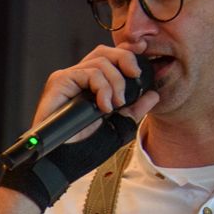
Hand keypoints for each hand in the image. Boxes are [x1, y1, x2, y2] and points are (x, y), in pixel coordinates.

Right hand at [30, 45, 160, 138]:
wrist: (62, 161)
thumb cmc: (83, 148)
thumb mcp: (117, 127)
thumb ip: (134, 110)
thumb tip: (153, 95)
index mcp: (90, 85)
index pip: (110, 57)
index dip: (127, 54)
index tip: (142, 64)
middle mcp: (78, 78)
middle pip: (105, 52)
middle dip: (126, 60)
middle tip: (136, 78)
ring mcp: (68, 78)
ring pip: (100, 62)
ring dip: (115, 83)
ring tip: (114, 106)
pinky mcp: (60, 82)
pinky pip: (89, 73)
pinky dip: (102, 87)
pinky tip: (103, 106)